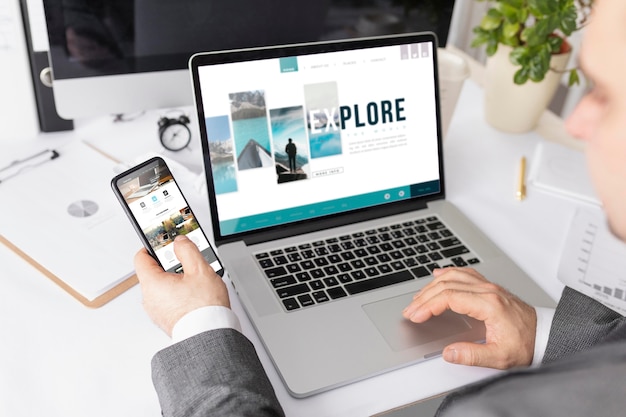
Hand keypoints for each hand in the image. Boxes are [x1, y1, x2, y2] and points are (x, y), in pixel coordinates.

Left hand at [134, 235, 229, 335]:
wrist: (209, 335)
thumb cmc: (203, 308)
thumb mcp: (200, 270)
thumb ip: (187, 250)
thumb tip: (180, 242)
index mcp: (152, 283)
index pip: (142, 257)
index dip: (153, 247)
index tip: (166, 243)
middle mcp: (149, 298)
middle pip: (155, 272)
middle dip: (172, 264)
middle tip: (189, 262)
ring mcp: (157, 311)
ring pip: (163, 287)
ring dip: (177, 280)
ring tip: (197, 279)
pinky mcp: (166, 319)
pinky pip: (169, 300)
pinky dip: (179, 294)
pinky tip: (196, 293)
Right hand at [402, 267, 536, 368]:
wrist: (546, 335)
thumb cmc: (527, 344)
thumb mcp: (500, 357)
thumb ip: (472, 355)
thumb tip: (449, 353)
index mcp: (489, 304)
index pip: (449, 297)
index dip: (428, 306)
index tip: (416, 315)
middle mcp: (488, 291)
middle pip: (447, 285)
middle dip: (424, 297)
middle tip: (410, 310)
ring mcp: (489, 286)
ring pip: (453, 276)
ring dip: (432, 286)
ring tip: (418, 298)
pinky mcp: (490, 288)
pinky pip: (465, 273)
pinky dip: (448, 273)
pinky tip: (439, 275)